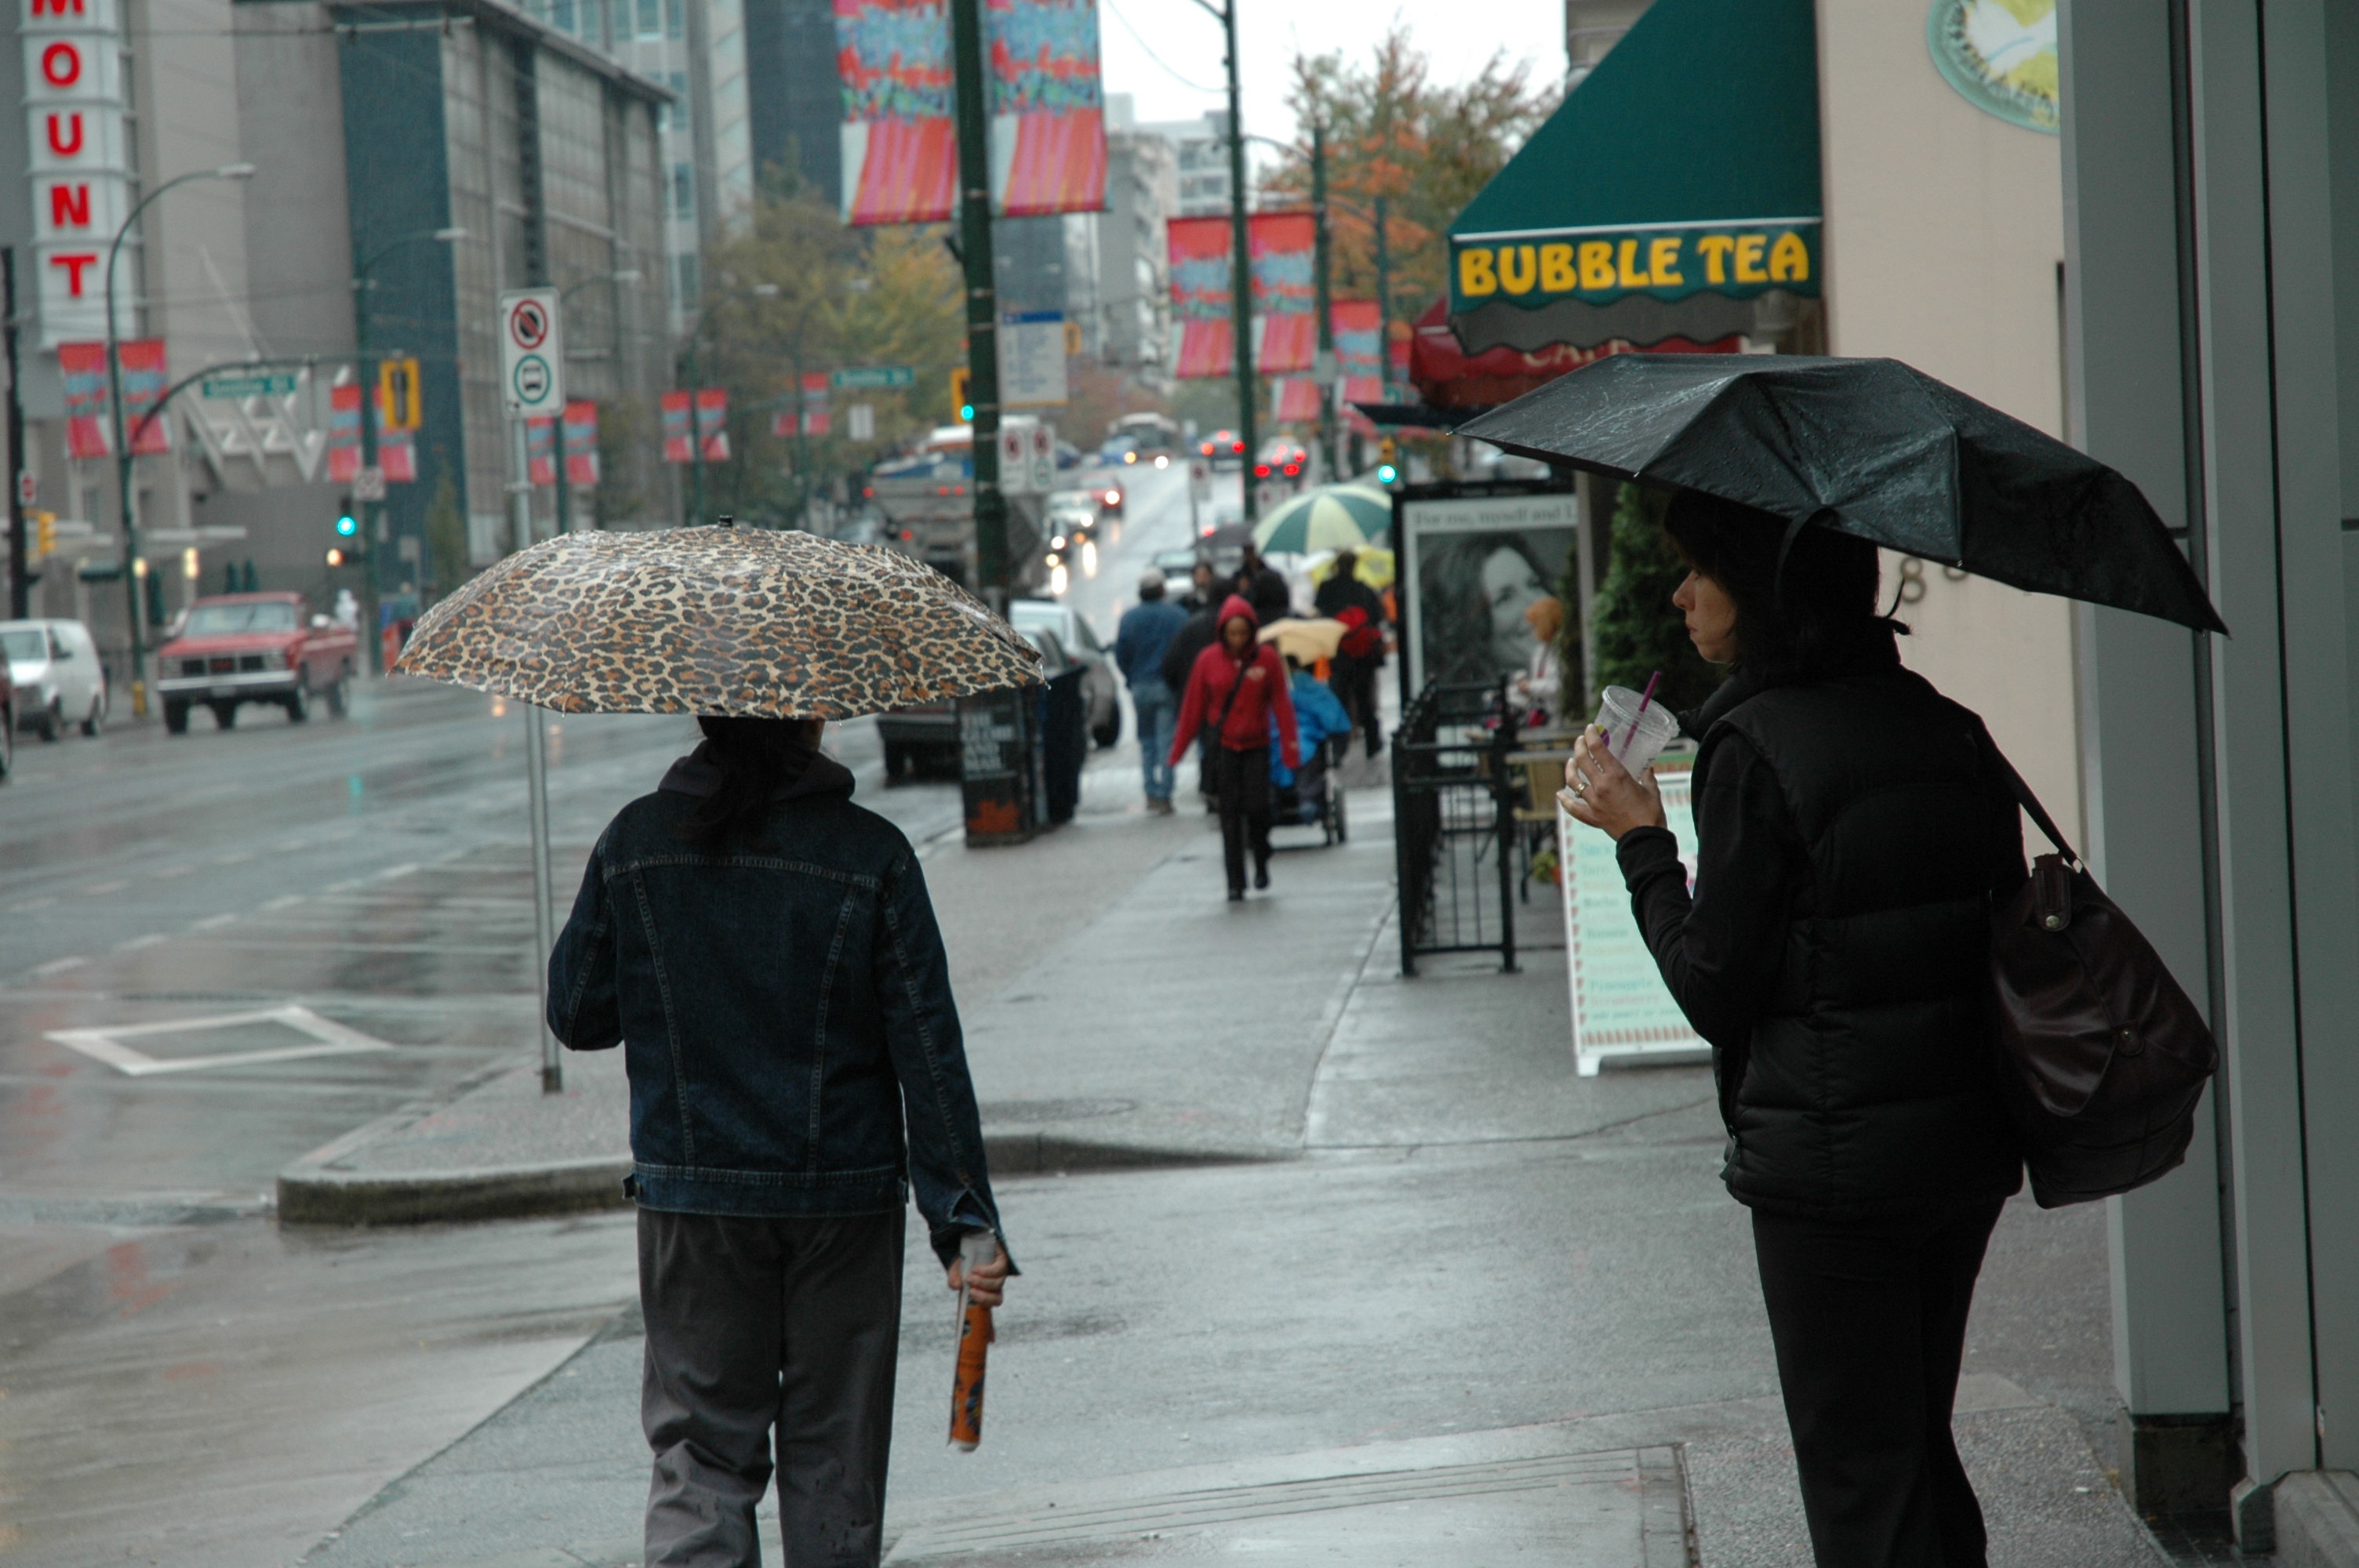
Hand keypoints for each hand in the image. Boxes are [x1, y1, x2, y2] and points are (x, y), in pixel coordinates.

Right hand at [946, 1239, 1008, 1308]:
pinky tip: (976, 1269)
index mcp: (989, 1291)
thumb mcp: (955, 1272)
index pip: (994, 1302)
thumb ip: (953, 1280)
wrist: (971, 1243)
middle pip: (998, 1298)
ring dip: (982, 1282)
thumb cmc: (964, 1262)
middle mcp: (997, 1283)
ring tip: (969, 1276)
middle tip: (970, 1289)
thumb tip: (958, 1286)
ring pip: (998, 1284)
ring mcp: (1002, 1273)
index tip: (971, 1298)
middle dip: (983, 1296)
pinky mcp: (1002, 1260)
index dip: (985, 1304)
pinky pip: (999, 1269)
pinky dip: (987, 1271)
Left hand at [1561, 725, 1665, 841]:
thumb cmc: (1651, 814)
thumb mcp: (1652, 790)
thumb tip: (1647, 768)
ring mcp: (1594, 802)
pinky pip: (1573, 807)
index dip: (1592, 735)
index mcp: (1616, 776)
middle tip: (1580, 741)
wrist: (1645, 839)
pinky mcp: (1592, 817)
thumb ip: (1647, 776)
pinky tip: (1560, 794)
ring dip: (1570, 768)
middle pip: (1582, 760)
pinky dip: (1565, 800)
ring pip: (1573, 781)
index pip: (1598, 749)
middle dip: (1579, 746)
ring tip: (1570, 762)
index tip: (1590, 728)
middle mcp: (1601, 786)